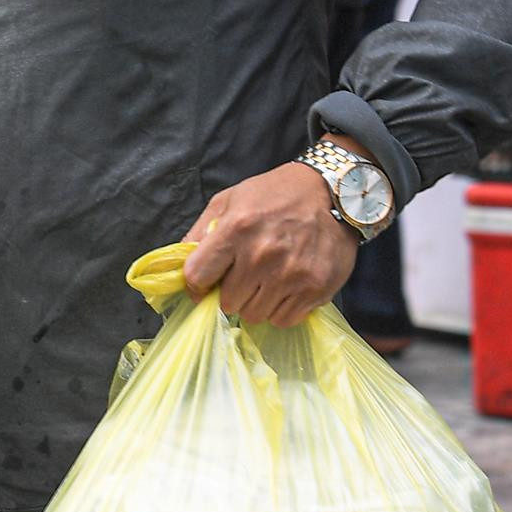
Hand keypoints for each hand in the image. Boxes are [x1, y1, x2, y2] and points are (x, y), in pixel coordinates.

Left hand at [181, 157, 357, 327]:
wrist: (333, 192)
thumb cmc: (275, 195)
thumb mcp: (230, 200)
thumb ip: (200, 231)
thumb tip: (178, 264)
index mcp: (237, 229)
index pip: (197, 276)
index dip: (196, 285)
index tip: (204, 283)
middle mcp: (262, 255)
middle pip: (228, 303)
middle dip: (231, 292)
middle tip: (244, 277)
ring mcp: (291, 275)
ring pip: (255, 316)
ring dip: (256, 303)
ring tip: (267, 280)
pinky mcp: (316, 289)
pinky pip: (284, 320)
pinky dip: (281, 309)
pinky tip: (286, 287)